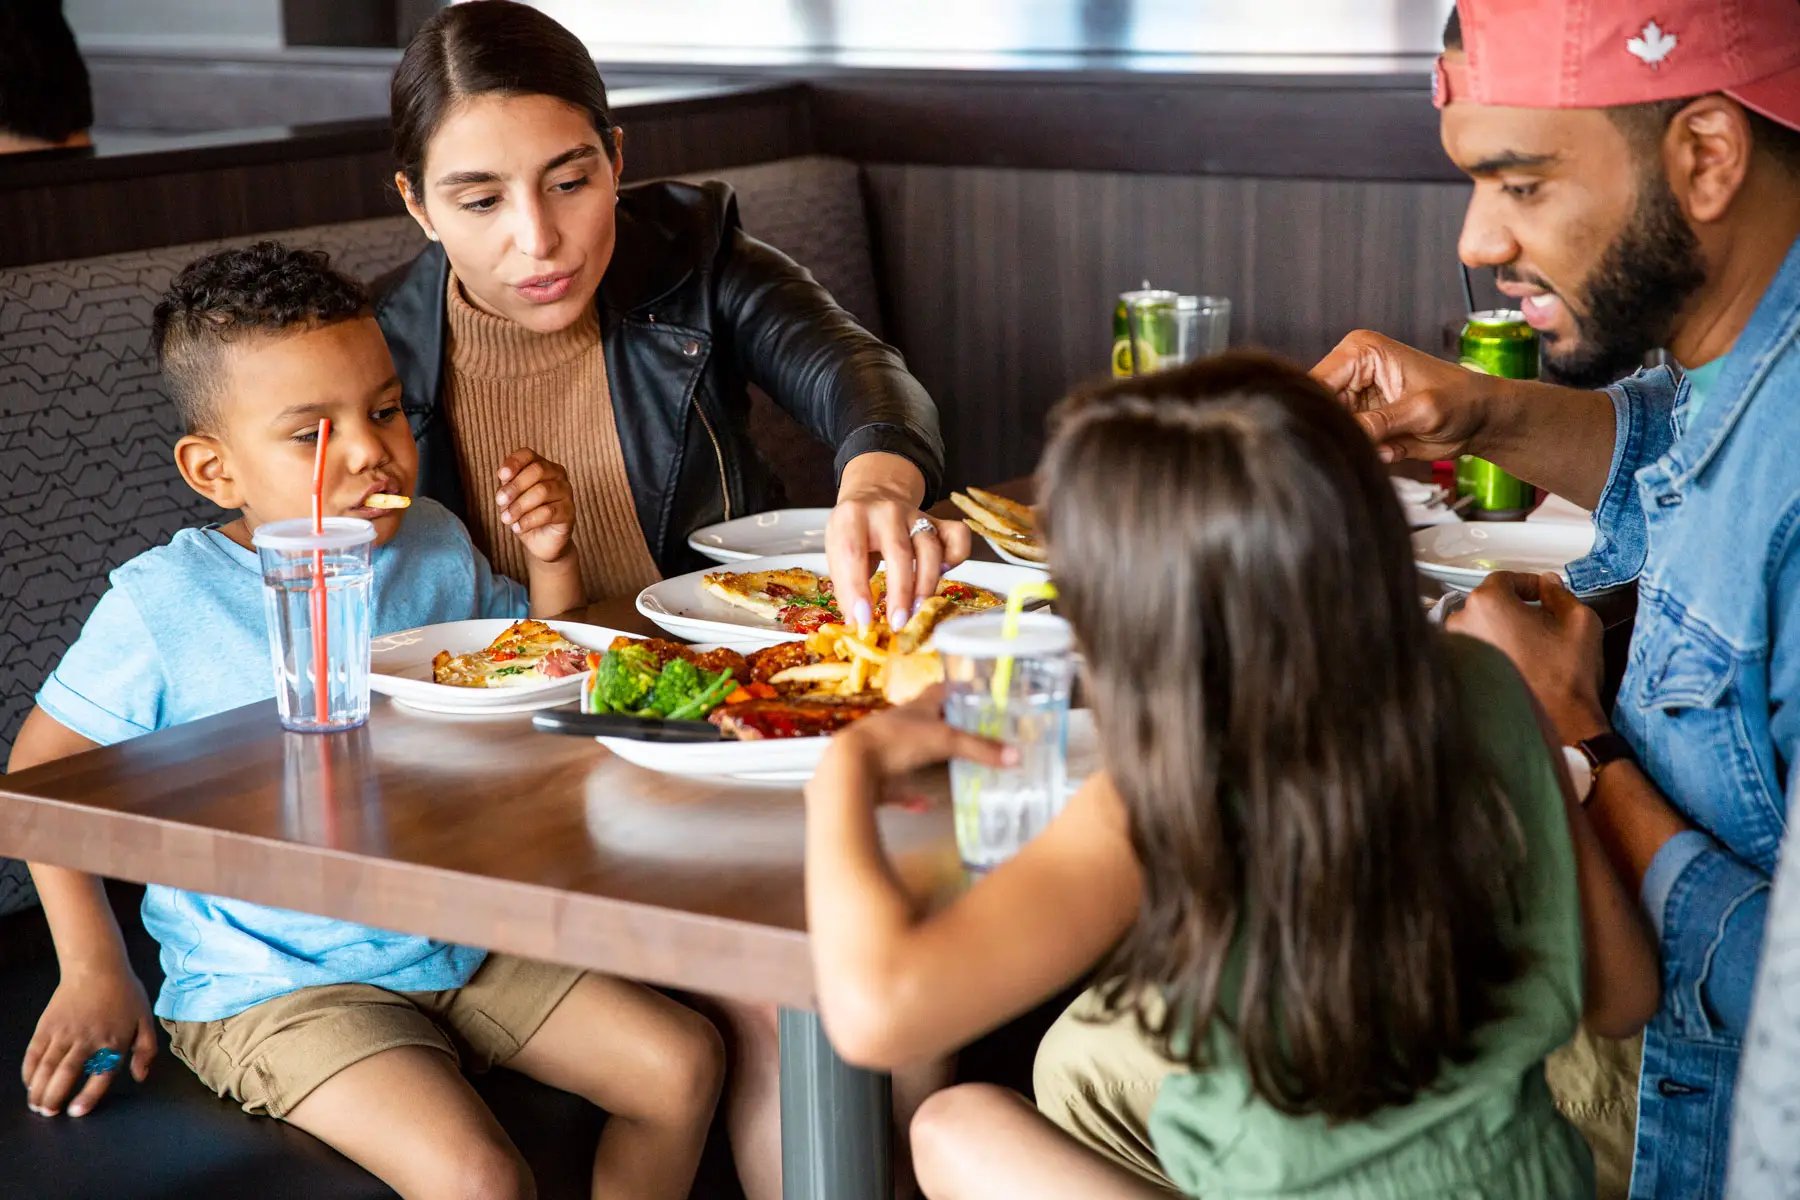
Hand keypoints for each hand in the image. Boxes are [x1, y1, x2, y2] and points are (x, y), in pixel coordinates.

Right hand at [23, 964, 155, 1117]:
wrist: (96, 966)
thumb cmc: (124, 994)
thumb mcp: (145, 1019)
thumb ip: (146, 1050)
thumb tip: (142, 1076)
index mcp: (114, 1040)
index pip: (101, 1075)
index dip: (88, 1096)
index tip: (76, 1112)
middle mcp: (87, 1039)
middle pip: (66, 1074)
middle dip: (54, 1098)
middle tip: (48, 1114)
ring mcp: (64, 1032)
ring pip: (47, 1067)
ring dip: (38, 1090)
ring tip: (37, 1106)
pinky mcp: (47, 1026)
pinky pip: (34, 1053)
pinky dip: (29, 1071)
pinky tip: (30, 1083)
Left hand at [495, 449, 574, 563]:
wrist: (540, 541)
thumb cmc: (525, 514)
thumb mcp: (511, 497)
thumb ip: (508, 484)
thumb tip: (504, 476)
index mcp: (542, 465)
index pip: (528, 454)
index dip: (514, 462)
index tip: (501, 476)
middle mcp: (557, 474)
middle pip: (537, 470)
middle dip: (515, 486)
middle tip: (499, 502)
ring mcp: (566, 492)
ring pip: (543, 491)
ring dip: (519, 506)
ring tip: (506, 519)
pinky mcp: (569, 511)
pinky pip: (549, 512)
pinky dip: (529, 520)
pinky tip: (518, 527)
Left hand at [817, 689, 1015, 785]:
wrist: (850, 768)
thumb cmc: (896, 742)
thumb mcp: (944, 741)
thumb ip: (979, 749)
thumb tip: (1017, 756)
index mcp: (916, 707)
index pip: (940, 690)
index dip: (957, 689)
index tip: (974, 693)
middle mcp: (900, 724)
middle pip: (927, 720)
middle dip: (946, 725)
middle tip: (971, 733)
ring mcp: (885, 749)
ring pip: (911, 751)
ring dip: (928, 757)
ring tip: (953, 766)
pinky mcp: (876, 775)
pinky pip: (897, 786)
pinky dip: (911, 795)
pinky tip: (923, 804)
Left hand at [828, 454, 970, 631]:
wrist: (873, 497)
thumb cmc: (853, 531)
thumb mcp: (836, 551)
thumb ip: (845, 583)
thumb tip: (858, 620)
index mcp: (852, 517)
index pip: (853, 553)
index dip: (857, 589)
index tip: (861, 619)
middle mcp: (886, 512)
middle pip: (898, 551)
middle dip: (900, 592)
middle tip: (897, 622)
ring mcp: (915, 515)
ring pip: (930, 547)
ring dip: (926, 583)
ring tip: (917, 610)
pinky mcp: (937, 521)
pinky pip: (957, 536)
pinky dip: (955, 557)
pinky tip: (942, 574)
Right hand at [1311, 330, 1499, 463]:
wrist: (1482, 419)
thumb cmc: (1462, 399)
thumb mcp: (1422, 410)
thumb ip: (1380, 423)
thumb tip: (1345, 434)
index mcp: (1361, 352)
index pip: (1317, 381)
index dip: (1321, 411)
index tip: (1340, 434)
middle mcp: (1351, 372)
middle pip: (1320, 408)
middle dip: (1343, 431)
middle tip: (1376, 444)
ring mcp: (1354, 398)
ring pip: (1332, 429)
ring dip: (1358, 445)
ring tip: (1391, 446)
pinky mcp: (1362, 421)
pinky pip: (1349, 442)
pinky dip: (1368, 453)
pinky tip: (1393, 450)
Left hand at [1447, 571, 1609, 742]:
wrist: (1558, 724)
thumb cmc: (1567, 673)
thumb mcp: (1579, 621)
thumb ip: (1560, 594)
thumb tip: (1548, 584)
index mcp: (1487, 602)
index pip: (1504, 579)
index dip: (1527, 583)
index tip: (1543, 593)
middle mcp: (1461, 623)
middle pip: (1487, 604)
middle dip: (1512, 608)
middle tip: (1539, 619)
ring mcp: (1455, 651)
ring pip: (1479, 629)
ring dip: (1500, 630)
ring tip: (1528, 645)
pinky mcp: (1457, 675)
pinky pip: (1474, 653)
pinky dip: (1491, 653)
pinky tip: (1515, 663)